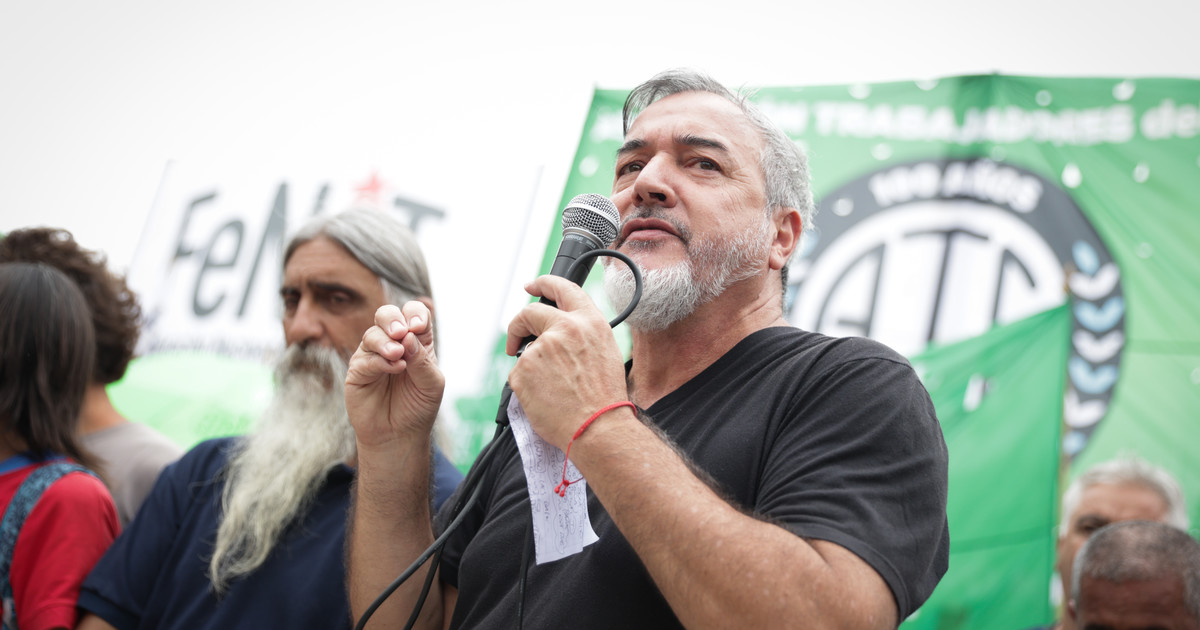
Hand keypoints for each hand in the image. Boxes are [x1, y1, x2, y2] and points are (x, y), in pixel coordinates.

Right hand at [345, 302, 443, 454]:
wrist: (400, 435)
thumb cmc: (418, 407)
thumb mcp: (431, 384)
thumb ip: (422, 360)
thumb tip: (408, 336)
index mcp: (415, 341)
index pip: (414, 315)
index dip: (415, 315)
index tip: (418, 327)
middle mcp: (393, 343)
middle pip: (387, 315)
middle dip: (393, 319)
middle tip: (401, 332)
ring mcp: (373, 355)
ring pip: (373, 334)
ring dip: (386, 342)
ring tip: (397, 355)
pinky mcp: (358, 371)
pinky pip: (365, 358)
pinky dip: (380, 361)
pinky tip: (394, 367)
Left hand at [505, 275, 628, 448]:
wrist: (598, 427)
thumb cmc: (605, 399)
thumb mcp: (605, 352)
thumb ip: (581, 335)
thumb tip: (558, 334)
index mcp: (589, 322)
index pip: (562, 288)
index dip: (543, 283)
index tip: (532, 286)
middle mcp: (565, 328)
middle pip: (529, 312)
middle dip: (518, 325)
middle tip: (516, 341)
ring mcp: (541, 348)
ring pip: (525, 353)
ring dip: (531, 369)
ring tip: (552, 391)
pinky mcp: (523, 370)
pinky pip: (517, 376)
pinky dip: (526, 388)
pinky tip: (544, 399)